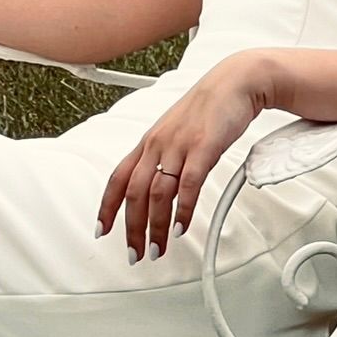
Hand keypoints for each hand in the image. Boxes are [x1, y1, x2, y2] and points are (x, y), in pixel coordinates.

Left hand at [97, 51, 279, 260]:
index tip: (102, 230)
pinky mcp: (203, 147)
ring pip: (158, 193)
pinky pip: (187, 184)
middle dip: (132, 228)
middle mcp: (157, 144)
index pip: (117, 178)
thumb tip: (157, 187)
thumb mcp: (175, 131)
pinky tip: (181, 227)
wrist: (234, 83)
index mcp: (148, 142)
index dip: (106, 207)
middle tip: (135, 253)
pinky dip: (183, 210)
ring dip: (156, 226)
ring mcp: (179, 145)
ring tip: (158, 249)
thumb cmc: (207, 108)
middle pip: (134, 193)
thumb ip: (164, 157)